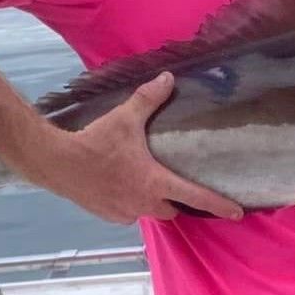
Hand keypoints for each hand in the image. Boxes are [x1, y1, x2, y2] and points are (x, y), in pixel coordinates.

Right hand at [37, 72, 244, 224]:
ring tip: (146, 184)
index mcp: (155, 182)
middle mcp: (143, 203)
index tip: (238, 212)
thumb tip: (168, 78)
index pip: (196, 197)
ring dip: (152, 202)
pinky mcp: (108, 216)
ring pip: (149, 213)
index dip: (219, 204)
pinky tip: (121, 187)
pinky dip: (130, 203)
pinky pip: (128, 213)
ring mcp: (125, 213)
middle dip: (178, 201)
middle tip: (177, 186)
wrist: (56, 163)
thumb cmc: (95, 142)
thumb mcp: (125, 117)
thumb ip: (149, 98)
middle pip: (172, 211)